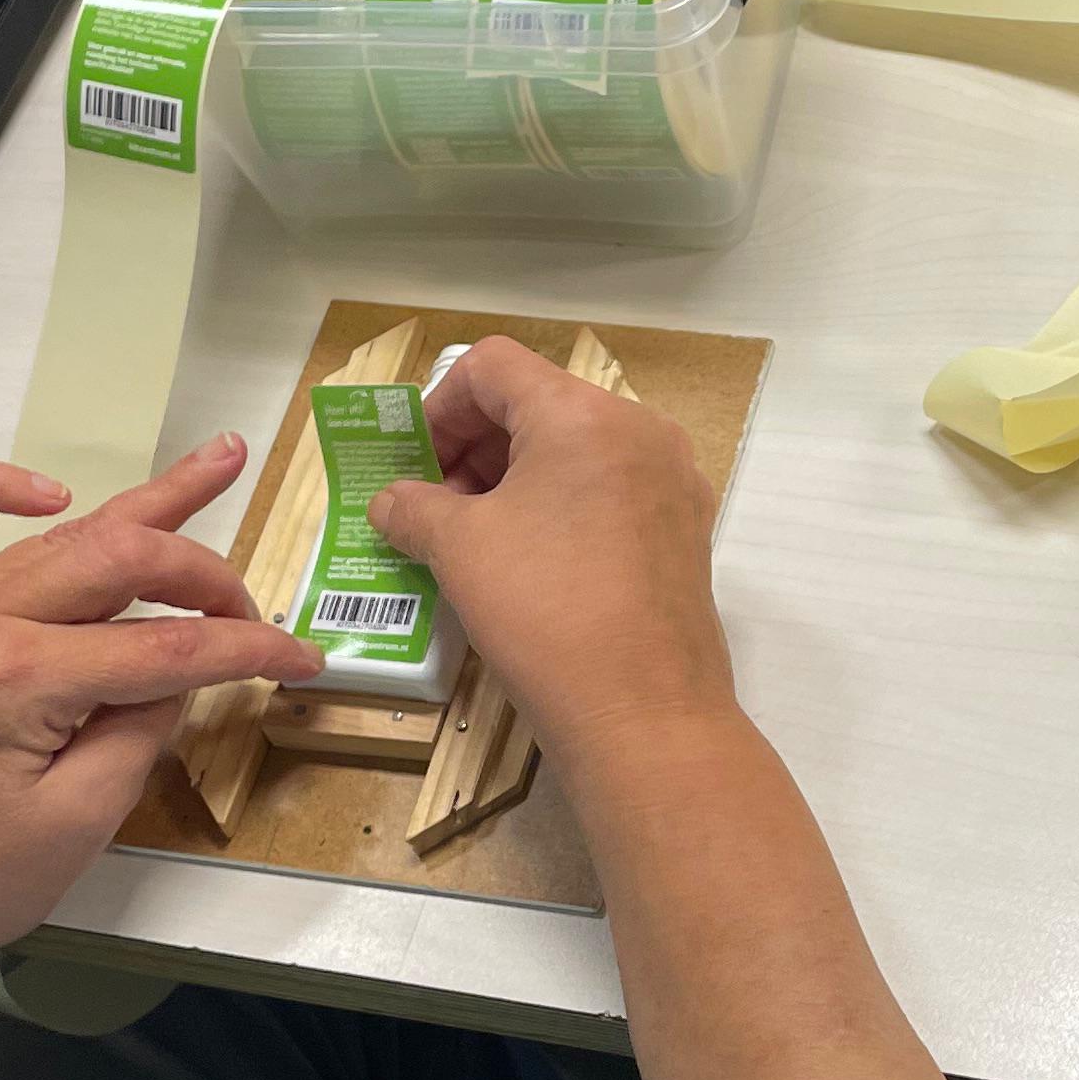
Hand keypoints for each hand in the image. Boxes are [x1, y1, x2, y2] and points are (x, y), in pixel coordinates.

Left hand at [0, 438, 322, 986]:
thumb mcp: (86, 818)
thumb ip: (145, 727)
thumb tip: (183, 666)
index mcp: (18, 679)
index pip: (166, 646)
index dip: (248, 650)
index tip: (303, 661)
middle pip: (121, 559)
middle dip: (206, 576)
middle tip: (255, 611)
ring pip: (65, 532)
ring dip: (149, 504)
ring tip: (222, 456)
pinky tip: (49, 491)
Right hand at [372, 337, 734, 785]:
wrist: (644, 713)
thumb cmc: (545, 612)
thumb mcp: (459, 550)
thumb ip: (414, 508)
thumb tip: (392, 502)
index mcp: (585, 413)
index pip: (493, 366)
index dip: (438, 406)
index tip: (414, 464)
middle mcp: (641, 431)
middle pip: (540, 404)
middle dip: (475, 447)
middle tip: (434, 507)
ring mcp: (673, 483)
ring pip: (578, 452)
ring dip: (515, 481)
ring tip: (474, 542)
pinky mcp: (686, 534)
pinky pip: (611, 495)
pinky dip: (562, 510)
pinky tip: (529, 566)